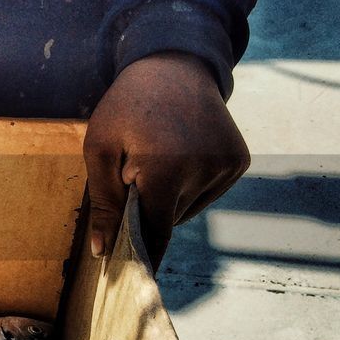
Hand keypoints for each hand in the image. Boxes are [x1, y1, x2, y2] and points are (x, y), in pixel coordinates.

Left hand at [84, 52, 248, 269]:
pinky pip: (206, 193)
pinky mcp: (239, 162)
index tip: (125, 275)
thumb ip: (103, 204)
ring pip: (186, 210)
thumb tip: (103, 253)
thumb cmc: (126, 108)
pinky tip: (180, 154)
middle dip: (146, 209)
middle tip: (133, 174)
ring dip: (167, 197)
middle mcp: (204, 170)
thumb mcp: (100, 150)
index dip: (138, 254)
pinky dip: (188, 185)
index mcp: (166, 169)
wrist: (174, 65)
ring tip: (157, 158)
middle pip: (167, 220)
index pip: (154, 233)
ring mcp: (227, 166)